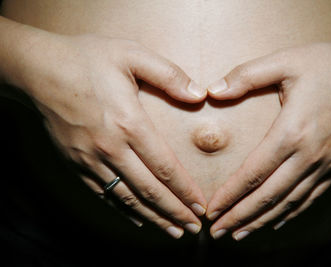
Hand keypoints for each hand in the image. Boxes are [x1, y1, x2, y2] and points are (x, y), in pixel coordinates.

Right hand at [18, 33, 207, 237]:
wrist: (38, 69)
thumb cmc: (87, 58)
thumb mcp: (131, 54)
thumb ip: (168, 74)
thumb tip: (200, 95)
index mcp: (129, 123)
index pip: (164, 166)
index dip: (185, 189)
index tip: (201, 206)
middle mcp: (111, 148)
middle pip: (148, 190)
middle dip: (174, 212)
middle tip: (193, 228)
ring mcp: (91, 159)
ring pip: (127, 198)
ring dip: (152, 217)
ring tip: (172, 231)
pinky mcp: (76, 163)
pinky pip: (103, 194)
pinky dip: (123, 210)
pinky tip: (137, 218)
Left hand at [205, 38, 330, 239]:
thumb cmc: (329, 63)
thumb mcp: (285, 60)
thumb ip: (246, 75)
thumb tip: (212, 91)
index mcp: (292, 131)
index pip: (253, 173)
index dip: (229, 195)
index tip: (210, 210)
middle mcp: (309, 155)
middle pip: (268, 196)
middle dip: (240, 217)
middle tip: (217, 233)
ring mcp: (325, 163)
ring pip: (289, 202)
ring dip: (261, 220)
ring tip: (239, 234)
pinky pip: (311, 196)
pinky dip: (291, 212)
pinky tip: (276, 221)